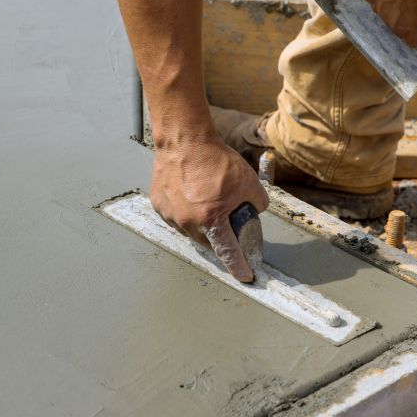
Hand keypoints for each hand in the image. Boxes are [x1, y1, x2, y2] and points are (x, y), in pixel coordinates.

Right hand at [151, 134, 268, 281]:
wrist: (185, 140)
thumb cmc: (215, 159)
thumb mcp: (249, 181)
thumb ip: (257, 201)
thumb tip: (256, 210)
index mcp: (211, 218)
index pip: (227, 251)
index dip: (238, 266)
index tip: (245, 276)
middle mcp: (188, 221)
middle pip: (207, 241)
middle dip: (219, 236)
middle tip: (225, 220)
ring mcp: (170, 214)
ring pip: (189, 231)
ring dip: (200, 224)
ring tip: (206, 202)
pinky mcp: (159, 205)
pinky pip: (175, 217)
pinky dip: (185, 212)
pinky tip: (191, 196)